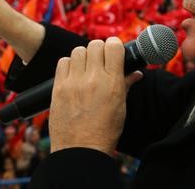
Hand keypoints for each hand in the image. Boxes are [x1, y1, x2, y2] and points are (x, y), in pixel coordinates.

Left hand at [48, 37, 142, 154]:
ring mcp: (73, 82)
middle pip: (95, 45)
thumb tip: (137, 72)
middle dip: (99, 50)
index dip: (114, 45)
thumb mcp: (121, 108)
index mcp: (112, 83)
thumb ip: (127, 85)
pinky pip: (62, 62)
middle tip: (100, 61)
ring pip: (78, 51)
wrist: (80, 151)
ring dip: (83, 56)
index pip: (113, 47)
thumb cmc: (104, 132)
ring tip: (86, 69)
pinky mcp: (58, 88)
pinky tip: (73, 75)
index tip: (114, 50)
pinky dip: (68, 64)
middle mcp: (92, 79)